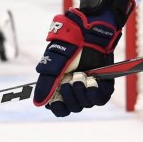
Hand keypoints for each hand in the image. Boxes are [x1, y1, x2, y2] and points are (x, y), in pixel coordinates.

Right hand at [34, 0, 132, 116]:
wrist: (89, 33)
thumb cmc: (69, 46)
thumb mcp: (54, 63)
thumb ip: (46, 83)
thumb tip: (38, 102)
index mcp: (62, 86)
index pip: (59, 108)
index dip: (58, 107)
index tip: (56, 100)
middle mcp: (76, 89)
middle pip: (73, 108)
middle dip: (70, 96)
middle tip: (69, 80)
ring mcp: (89, 87)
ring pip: (86, 104)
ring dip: (81, 92)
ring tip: (81, 75)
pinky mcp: (103, 84)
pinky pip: (100, 99)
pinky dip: (94, 92)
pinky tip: (92, 81)